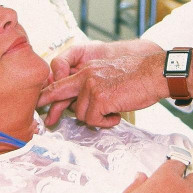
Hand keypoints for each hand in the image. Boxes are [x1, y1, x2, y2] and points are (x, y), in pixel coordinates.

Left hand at [39, 52, 167, 126]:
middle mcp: (86, 76)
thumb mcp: (110, 76)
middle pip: (58, 93)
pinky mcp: (100, 98)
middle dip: (51, 108)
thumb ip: (94, 86)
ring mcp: (92, 86)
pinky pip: (95, 120)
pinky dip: (106, 122)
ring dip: (97, 118)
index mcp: (88, 70)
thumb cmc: (138, 77)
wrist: (155, 73)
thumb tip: (86, 105)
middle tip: (46, 122)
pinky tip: (117, 115)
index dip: (47, 93)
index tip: (37, 102)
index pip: (61, 81)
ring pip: (82, 114)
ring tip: (113, 111)